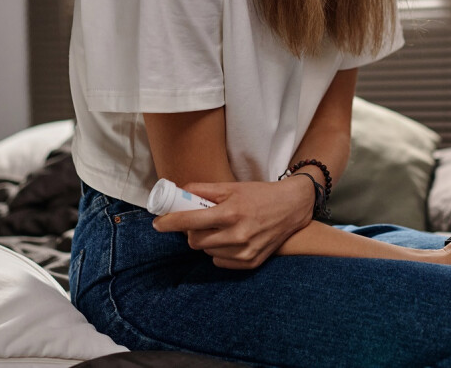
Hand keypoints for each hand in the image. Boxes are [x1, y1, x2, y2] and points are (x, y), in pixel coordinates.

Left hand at [151, 178, 314, 269]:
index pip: (190, 221)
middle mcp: (238, 235)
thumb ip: (203, 189)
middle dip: (191, 231)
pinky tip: (230, 239)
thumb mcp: (231, 186)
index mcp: (231, 212)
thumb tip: (179, 192)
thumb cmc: (259, 194)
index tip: (158, 224)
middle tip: (198, 221)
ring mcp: (245, 251)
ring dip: (206, 241)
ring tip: (219, 228)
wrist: (292, 207)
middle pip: (195, 241)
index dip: (169, 223)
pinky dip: (219, 251)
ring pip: (207, 252)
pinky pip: (220, 261)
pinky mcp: (251, 263)